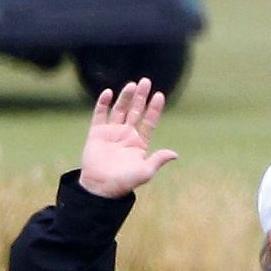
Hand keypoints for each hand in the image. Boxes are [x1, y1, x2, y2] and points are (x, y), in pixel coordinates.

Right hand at [78, 80, 176, 198]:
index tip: (159, 95)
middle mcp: (126, 135)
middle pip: (135, 111)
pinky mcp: (96, 133)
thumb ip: (158, 160)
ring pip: (119, 110)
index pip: (149, 121)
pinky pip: (100, 114)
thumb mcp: (145, 172)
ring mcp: (111, 133)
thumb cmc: (124, 182)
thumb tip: (175, 154)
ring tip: (132, 85)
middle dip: (141, 97)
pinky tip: (108, 93)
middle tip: (146, 81)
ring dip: (125, 97)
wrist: (100, 188)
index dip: (154, 109)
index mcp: (139, 143)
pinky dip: (103, 103)